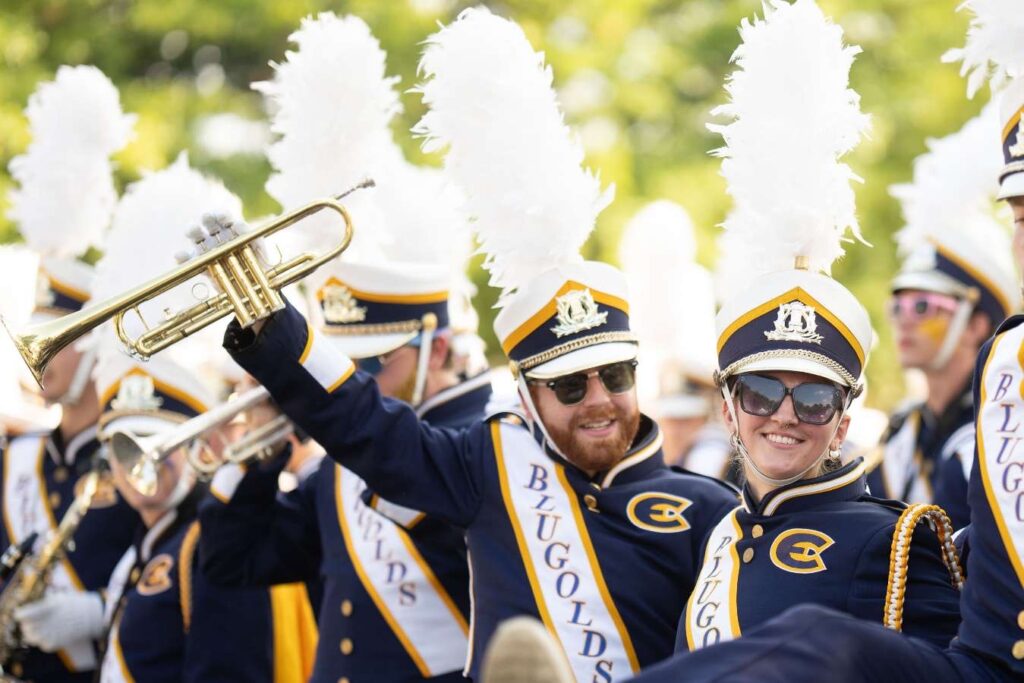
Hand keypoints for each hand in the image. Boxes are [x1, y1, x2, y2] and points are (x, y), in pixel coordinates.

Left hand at [15, 591, 104, 651]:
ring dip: (33, 634)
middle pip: (26, 627)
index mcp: (48, 608)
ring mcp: (53, 633)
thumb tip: (27, 610)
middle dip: (27, 624)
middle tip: (32, 621)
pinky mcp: (58, 643)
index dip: (21, 614)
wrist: (93, 615)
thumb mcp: (59, 598)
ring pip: (32, 638)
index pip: (23, 615)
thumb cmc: (75, 604)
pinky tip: (49, 634)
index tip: (21, 613)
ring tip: (40, 629)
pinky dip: (44, 641)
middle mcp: (49, 621)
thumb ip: (42, 605)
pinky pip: (43, 645)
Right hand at [192, 213, 271, 334]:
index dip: (230, 220)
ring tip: (192, 231)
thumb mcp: (272, 273)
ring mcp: (214, 250)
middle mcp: (228, 239)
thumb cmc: (265, 281)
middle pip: (216, 225)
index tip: (228, 220)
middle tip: (208, 219)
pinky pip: (193, 260)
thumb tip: (302, 261)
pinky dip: (185, 257)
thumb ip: (275, 268)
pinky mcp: (205, 265)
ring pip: (201, 237)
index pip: (236, 224)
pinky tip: (180, 256)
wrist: (254, 298)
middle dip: (211, 219)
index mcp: (245, 237)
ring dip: (195, 232)